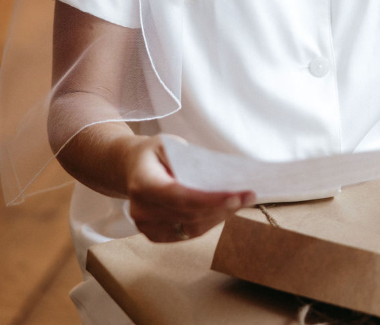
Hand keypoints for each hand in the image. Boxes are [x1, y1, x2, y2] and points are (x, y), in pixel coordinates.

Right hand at [124, 135, 255, 241]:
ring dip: (220, 216)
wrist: (130, 167)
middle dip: (223, 207)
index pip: (180, 196)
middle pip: (190, 215)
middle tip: (249, 196)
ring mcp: (146, 226)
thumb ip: (190, 160)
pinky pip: (187, 234)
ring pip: (191, 228)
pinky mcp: (154, 235)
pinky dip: (209, 223)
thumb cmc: (155, 153)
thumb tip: (220, 177)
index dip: (209, 199)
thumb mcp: (169, 144)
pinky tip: (224, 211)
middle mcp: (141, 210)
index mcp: (142, 183)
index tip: (235, 196)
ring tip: (242, 201)